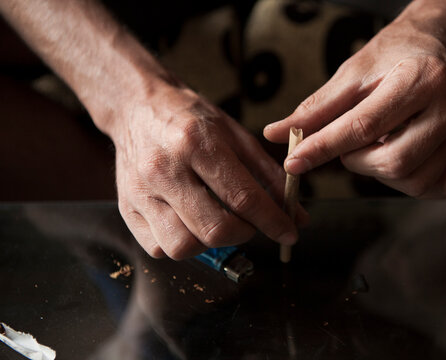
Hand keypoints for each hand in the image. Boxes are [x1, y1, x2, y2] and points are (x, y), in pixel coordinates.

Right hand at [112, 82, 299, 258]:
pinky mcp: (126, 208)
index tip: (288, 233)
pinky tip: (190, 224)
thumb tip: (297, 215)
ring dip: (210, 244)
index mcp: (197, 144)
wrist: (138, 107)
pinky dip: (182, 245)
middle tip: (249, 223)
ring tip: (216, 222)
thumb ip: (268, 176)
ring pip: (183, 247)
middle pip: (214, 229)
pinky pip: (158, 248)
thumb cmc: (190, 120)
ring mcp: (141, 191)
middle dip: (244, 235)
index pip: (242, 197)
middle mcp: (165, 169)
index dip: (272, 221)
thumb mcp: (235, 136)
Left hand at [264, 16, 445, 197]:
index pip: (364, 126)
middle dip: (356, 161)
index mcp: (422, 79)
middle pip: (392, 162)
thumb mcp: (351, 73)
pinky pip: (435, 187)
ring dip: (379, 172)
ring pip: (412, 180)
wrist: (440, 46)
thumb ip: (315, 108)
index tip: (292, 162)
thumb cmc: (393, 57)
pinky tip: (399, 155)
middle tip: (350, 142)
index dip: (323, 147)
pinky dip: (408, 181)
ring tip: (376, 144)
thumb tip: (274, 134)